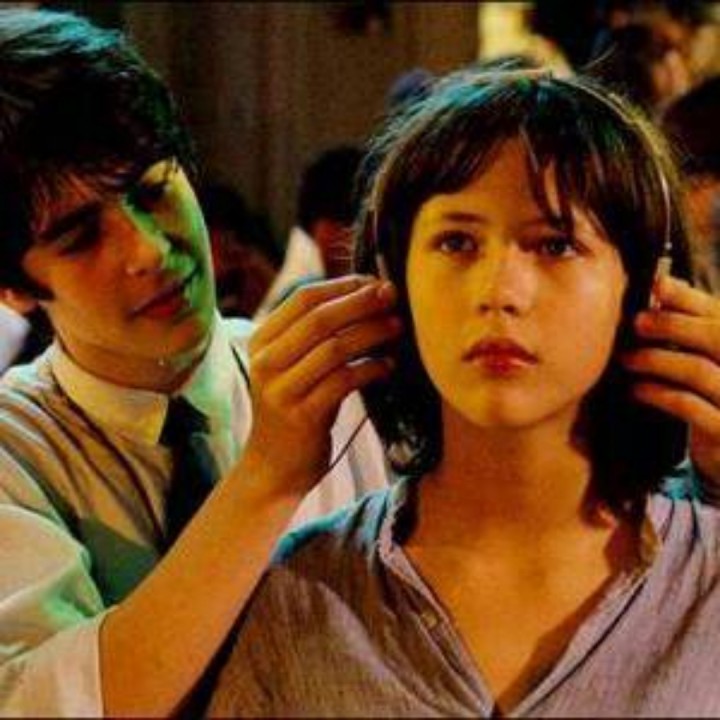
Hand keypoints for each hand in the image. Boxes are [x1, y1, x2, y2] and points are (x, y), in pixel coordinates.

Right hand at [242, 275, 400, 494]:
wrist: (275, 466)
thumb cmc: (295, 407)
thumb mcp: (292, 366)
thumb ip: (316, 334)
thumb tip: (368, 293)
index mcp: (262, 340)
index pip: (304, 298)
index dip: (343, 286)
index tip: (375, 282)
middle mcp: (266, 362)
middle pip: (320, 318)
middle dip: (361, 303)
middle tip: (393, 296)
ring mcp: (281, 390)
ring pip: (334, 348)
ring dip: (372, 333)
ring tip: (397, 328)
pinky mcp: (302, 415)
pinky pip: (344, 382)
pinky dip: (371, 369)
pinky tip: (388, 366)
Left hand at [622, 275, 719, 483]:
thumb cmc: (714, 396)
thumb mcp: (709, 355)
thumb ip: (693, 321)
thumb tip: (661, 282)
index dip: (690, 297)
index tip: (656, 286)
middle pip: (718, 337)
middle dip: (674, 326)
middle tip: (637, 322)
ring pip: (700, 371)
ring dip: (658, 360)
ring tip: (628, 358)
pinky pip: (691, 408)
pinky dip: (660, 394)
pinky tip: (637, 389)